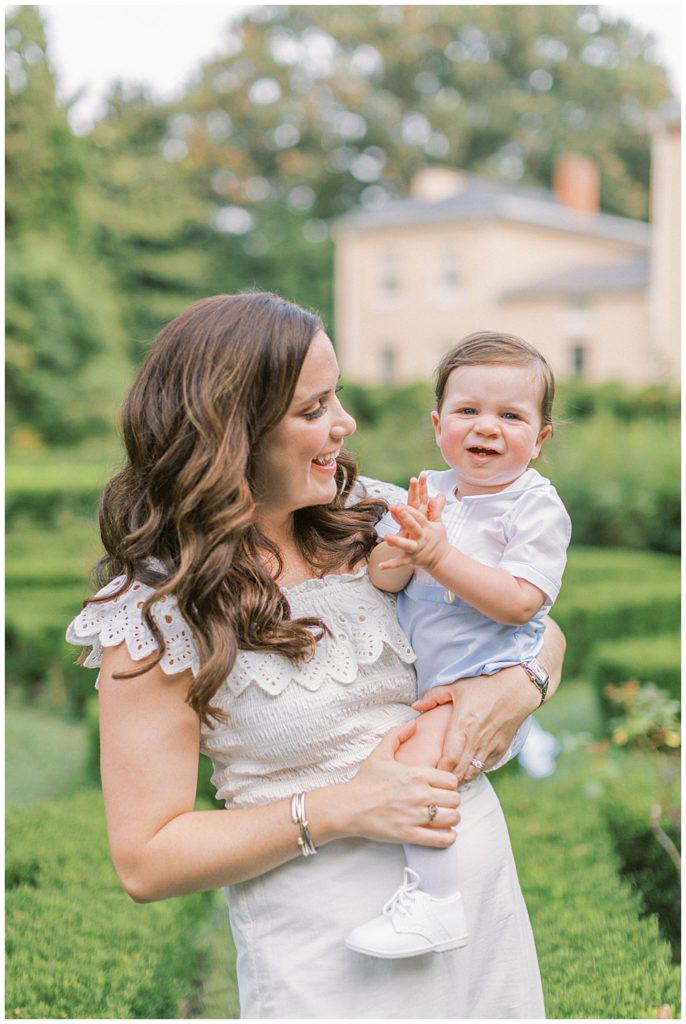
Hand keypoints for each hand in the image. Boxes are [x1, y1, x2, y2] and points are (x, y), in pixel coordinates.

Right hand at [340, 721, 460, 846]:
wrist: (348, 807)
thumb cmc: (364, 782)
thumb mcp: (380, 753)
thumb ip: (397, 735)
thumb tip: (412, 724)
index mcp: (416, 774)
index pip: (451, 780)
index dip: (449, 784)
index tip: (442, 788)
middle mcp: (419, 794)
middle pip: (455, 799)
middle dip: (451, 801)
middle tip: (443, 803)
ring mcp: (415, 816)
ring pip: (452, 818)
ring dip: (451, 819)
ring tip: (444, 818)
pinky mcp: (409, 834)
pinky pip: (441, 839)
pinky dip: (447, 838)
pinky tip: (444, 834)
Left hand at [379, 476, 446, 573]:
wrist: (441, 559)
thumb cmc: (437, 539)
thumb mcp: (438, 524)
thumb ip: (436, 509)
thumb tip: (439, 495)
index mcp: (426, 528)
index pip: (419, 517)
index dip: (410, 510)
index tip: (401, 503)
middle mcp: (421, 538)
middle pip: (413, 526)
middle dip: (405, 518)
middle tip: (396, 508)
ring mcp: (416, 549)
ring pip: (406, 545)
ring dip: (396, 541)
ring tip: (386, 537)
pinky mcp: (411, 560)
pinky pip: (400, 563)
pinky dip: (390, 565)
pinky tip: (380, 566)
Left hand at [413, 667, 539, 783]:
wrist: (518, 689)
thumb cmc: (485, 686)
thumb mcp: (456, 686)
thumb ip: (433, 696)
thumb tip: (415, 706)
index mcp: (463, 725)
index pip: (448, 759)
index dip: (437, 770)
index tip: (428, 770)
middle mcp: (477, 740)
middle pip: (459, 772)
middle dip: (446, 778)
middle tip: (434, 778)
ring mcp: (490, 747)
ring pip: (472, 773)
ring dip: (459, 777)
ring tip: (448, 776)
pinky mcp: (501, 750)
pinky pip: (485, 768)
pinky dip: (474, 771)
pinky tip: (465, 768)